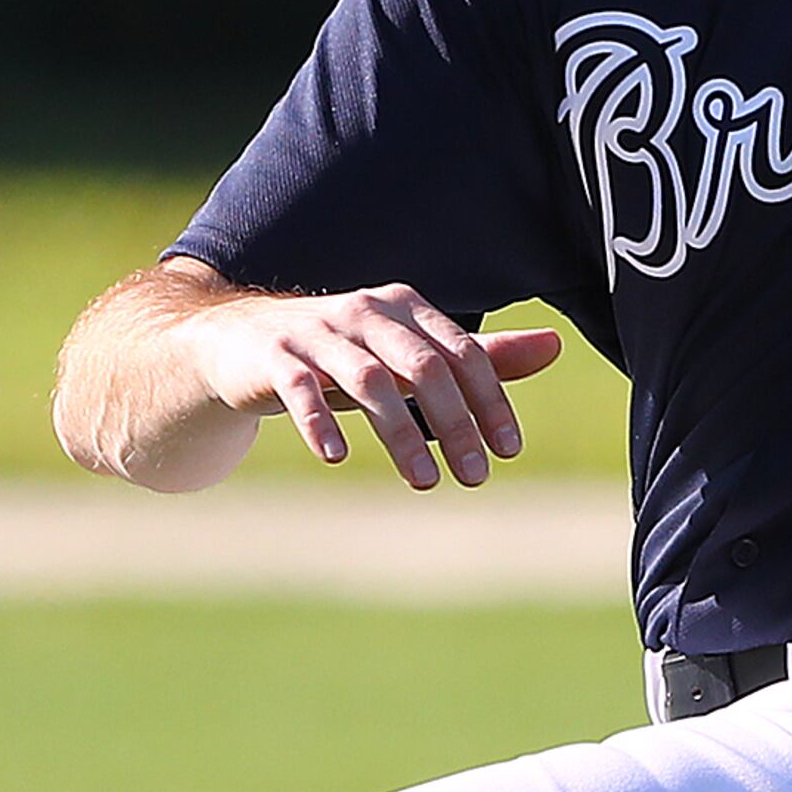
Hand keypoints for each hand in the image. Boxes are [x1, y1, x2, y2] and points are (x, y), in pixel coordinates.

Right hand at [186, 282, 562, 489]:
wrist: (235, 343)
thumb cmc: (338, 354)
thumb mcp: (407, 355)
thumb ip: (477, 356)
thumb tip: (555, 346)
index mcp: (405, 309)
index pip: (462, 352)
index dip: (490, 400)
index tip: (509, 450)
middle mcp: (365, 312)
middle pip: (423, 366)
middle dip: (456, 423)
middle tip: (476, 476)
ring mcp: (317, 332)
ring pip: (369, 380)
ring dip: (401, 434)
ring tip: (424, 481)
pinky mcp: (274, 356)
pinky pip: (301, 388)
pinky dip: (320, 421)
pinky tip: (336, 456)